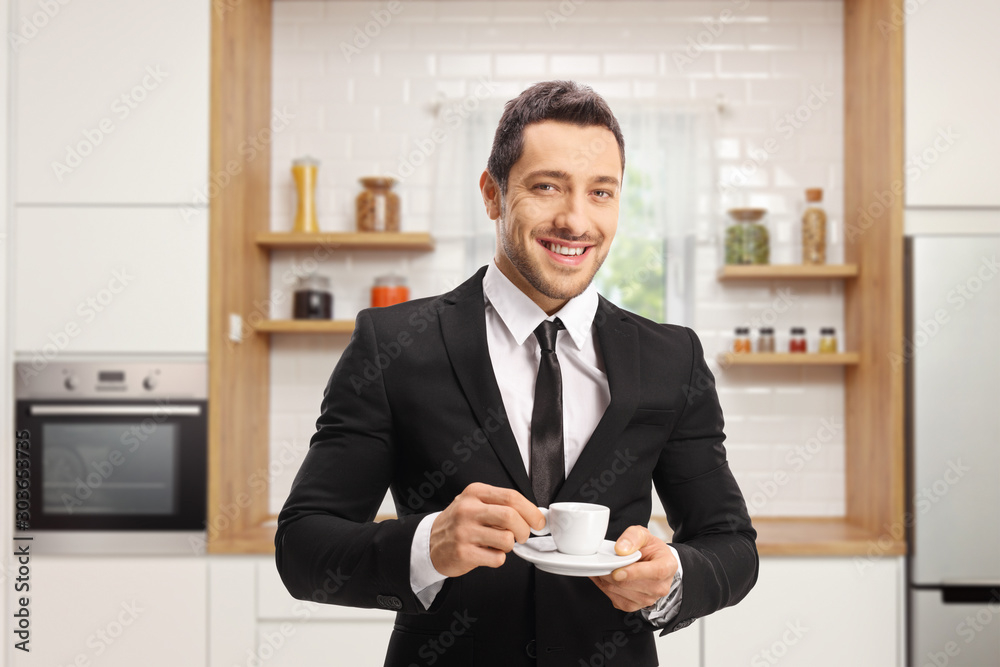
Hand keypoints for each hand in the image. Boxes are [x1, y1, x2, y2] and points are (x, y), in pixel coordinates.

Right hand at [429, 482, 545, 577]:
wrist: (430, 542)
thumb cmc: (460, 523)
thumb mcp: (475, 503)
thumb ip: (501, 505)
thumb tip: (533, 515)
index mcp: (475, 493)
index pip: (512, 497)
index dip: (531, 511)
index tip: (539, 522)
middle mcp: (468, 510)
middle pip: (511, 516)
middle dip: (525, 530)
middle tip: (523, 536)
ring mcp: (465, 531)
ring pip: (507, 540)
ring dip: (510, 546)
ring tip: (499, 544)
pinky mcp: (463, 553)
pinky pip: (497, 559)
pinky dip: (498, 559)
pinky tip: (488, 554)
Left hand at [589, 525, 677, 611]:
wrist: (652, 562)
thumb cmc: (650, 550)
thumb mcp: (643, 535)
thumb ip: (633, 537)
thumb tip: (621, 549)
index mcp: (667, 566)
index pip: (654, 572)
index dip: (633, 573)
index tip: (617, 571)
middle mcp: (660, 586)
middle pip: (630, 584)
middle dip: (611, 572)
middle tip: (601, 562)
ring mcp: (648, 599)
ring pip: (619, 591)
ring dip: (606, 580)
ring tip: (604, 567)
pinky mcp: (634, 606)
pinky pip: (615, 599)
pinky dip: (606, 587)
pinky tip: (605, 577)